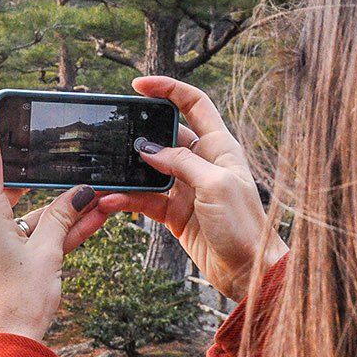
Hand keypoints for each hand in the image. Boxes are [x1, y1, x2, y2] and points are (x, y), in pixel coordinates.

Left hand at [0, 83, 109, 340]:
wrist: (9, 345)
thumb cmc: (19, 301)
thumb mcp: (48, 253)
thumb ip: (64, 218)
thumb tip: (81, 193)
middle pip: (17, 182)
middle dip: (47, 169)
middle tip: (61, 143)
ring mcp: (1, 241)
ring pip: (37, 211)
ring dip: (67, 205)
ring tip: (101, 191)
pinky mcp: (16, 258)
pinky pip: (42, 233)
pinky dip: (65, 227)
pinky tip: (97, 213)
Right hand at [97, 76, 286, 299]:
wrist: (249, 271)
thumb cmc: (244, 225)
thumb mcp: (214, 185)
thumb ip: (181, 162)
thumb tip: (148, 149)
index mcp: (220, 146)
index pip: (194, 104)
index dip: (168, 90)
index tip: (139, 85)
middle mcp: (202, 162)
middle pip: (165, 135)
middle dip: (139, 133)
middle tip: (113, 132)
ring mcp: (186, 187)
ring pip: (150, 169)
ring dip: (129, 171)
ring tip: (107, 170)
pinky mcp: (174, 213)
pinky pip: (145, 199)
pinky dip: (128, 199)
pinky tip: (112, 200)